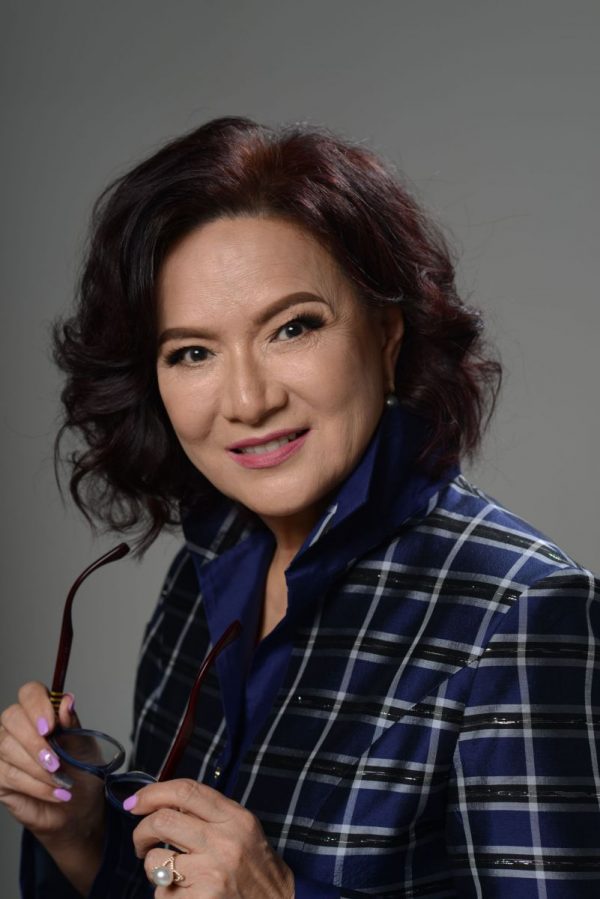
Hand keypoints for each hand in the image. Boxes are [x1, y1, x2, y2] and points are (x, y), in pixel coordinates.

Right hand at [0, 681, 103, 847]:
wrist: (81, 806)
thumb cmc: (82, 770)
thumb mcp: (84, 744)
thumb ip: (71, 723)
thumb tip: (67, 700)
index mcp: (41, 711)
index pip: (29, 692)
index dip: (37, 705)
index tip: (50, 726)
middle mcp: (18, 727)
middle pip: (12, 718)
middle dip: (34, 741)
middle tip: (55, 761)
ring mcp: (4, 752)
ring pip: (7, 747)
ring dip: (38, 768)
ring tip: (62, 780)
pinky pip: (8, 775)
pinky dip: (35, 786)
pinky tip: (54, 792)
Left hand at [128, 779, 294, 897]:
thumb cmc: (254, 867)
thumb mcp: (241, 829)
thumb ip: (209, 813)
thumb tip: (161, 803)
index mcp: (234, 817)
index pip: (186, 791)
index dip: (153, 792)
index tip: (135, 802)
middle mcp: (224, 841)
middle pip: (162, 821)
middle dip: (141, 832)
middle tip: (142, 843)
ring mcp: (212, 872)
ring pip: (156, 860)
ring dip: (153, 868)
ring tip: (169, 874)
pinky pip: (162, 893)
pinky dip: (165, 895)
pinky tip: (183, 895)